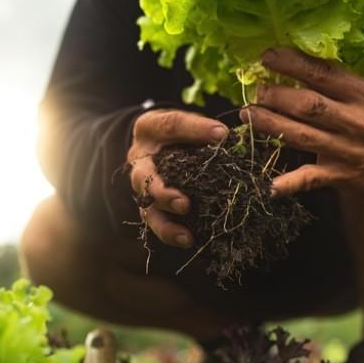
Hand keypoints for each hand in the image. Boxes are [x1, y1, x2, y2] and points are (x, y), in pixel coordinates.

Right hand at [128, 109, 227, 247]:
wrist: (159, 145)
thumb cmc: (178, 132)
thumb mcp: (188, 122)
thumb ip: (202, 128)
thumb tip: (223, 136)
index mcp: (149, 129)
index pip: (170, 126)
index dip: (195, 129)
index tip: (221, 134)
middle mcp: (140, 160)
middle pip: (145, 179)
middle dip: (164, 194)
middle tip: (184, 204)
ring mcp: (143, 187)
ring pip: (148, 209)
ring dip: (166, 224)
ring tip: (185, 236)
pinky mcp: (150, 206)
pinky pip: (157, 223)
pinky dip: (171, 234)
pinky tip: (190, 240)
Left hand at [241, 48, 363, 198]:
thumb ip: (337, 82)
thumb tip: (292, 63)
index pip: (325, 74)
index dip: (293, 64)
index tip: (267, 57)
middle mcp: (358, 122)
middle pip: (310, 106)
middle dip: (277, 97)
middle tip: (257, 91)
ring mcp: (348, 151)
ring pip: (303, 137)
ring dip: (271, 126)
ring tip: (249, 116)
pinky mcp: (340, 176)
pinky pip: (309, 179)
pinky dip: (287, 183)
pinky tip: (266, 185)